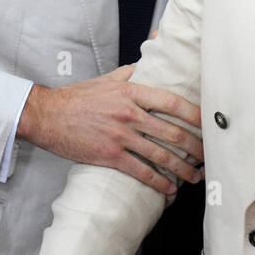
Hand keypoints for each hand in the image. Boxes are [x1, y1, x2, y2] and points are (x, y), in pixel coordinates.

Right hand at [18, 65, 202, 194]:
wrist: (46, 115)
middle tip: (208, 156)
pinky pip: (141, 171)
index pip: (172, 101)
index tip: (208, 124)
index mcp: (130, 92)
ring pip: (161, 155)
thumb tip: (147, 67)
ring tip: (194, 176)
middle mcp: (128, 113)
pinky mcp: (109, 155)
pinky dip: (159, 181)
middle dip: (195, 147)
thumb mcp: (105, 80)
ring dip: (182, 169)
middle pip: (173, 132)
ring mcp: (119, 136)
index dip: (194, 114)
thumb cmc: (76, 98)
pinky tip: (169, 188)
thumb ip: (129, 75)